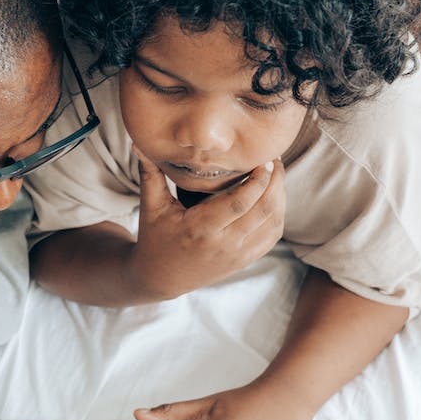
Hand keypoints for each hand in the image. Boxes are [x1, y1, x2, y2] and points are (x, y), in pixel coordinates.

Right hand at [129, 155, 285, 299]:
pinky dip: (279, 214)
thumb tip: (139, 142)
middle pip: (264, 210)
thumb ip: (149, 173)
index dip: (258, 180)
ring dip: (280, 196)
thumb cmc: (155, 237)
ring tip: (276, 174)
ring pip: (273, 222)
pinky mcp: (244, 260)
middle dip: (276, 181)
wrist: (161, 278)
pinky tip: (274, 196)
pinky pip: (272, 236)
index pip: (240, 202)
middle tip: (275, 159)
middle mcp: (223, 244)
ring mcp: (236, 255)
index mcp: (200, 228)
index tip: (264, 159)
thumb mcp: (150, 207)